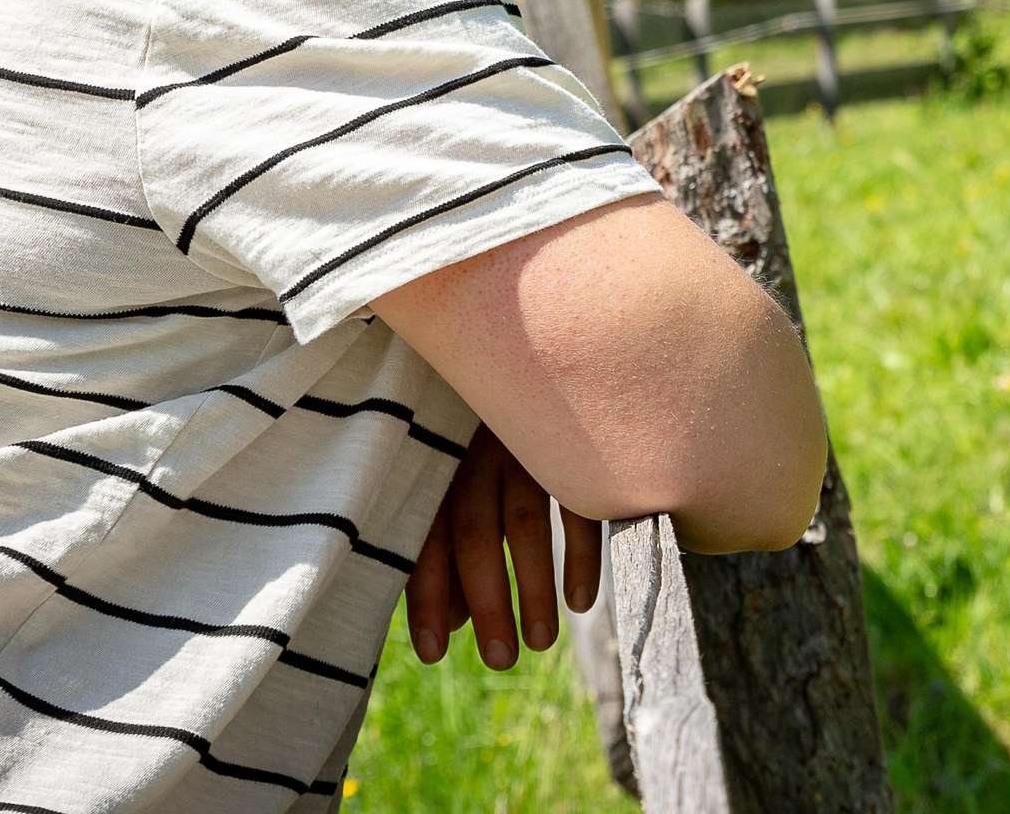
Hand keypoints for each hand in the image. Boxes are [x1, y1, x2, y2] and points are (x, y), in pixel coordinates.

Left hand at [404, 425, 602, 669]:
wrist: (546, 351)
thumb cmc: (489, 428)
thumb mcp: (459, 470)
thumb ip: (452, 542)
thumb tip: (457, 620)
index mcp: (440, 460)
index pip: (428, 536)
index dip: (427, 597)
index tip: (433, 653)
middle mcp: (477, 451)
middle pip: (474, 536)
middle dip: (486, 603)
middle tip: (499, 659)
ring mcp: (528, 442)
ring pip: (525, 526)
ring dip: (534, 591)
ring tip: (540, 643)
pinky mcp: (575, 439)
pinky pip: (578, 504)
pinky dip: (581, 555)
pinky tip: (582, 601)